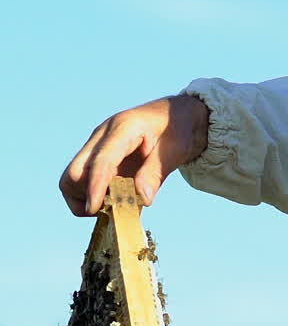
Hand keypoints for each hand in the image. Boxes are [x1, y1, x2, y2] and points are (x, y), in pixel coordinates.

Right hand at [59, 92, 208, 215]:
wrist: (173, 115)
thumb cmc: (176, 130)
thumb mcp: (175, 150)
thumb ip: (156, 173)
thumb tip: (143, 199)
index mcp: (123, 129)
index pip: (101, 161)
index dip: (95, 187)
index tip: (94, 209)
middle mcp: (102, 136)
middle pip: (75, 172)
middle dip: (86, 197)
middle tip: (113, 209)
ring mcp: (96, 146)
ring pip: (73, 179)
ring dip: (88, 198)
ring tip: (117, 204)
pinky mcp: (97, 157)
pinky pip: (84, 182)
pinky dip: (95, 196)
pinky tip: (117, 199)